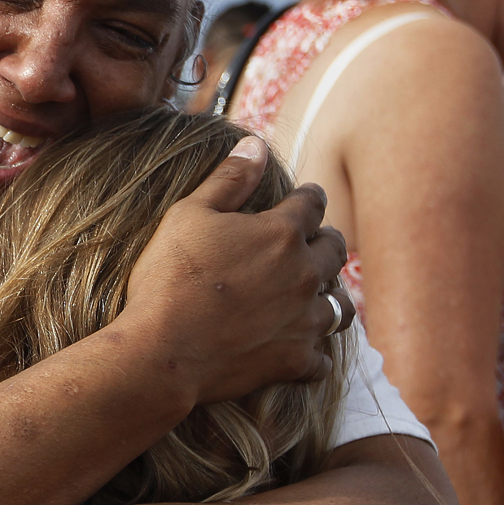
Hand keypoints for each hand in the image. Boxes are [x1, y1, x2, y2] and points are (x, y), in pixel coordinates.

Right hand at [123, 137, 353, 405]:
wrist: (163, 350)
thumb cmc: (170, 278)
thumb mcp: (189, 215)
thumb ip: (229, 180)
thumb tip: (257, 145)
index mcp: (281, 233)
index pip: (312, 203)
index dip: (307, 197)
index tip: (304, 197)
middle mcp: (304, 274)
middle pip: (335, 249)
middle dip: (324, 241)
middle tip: (310, 243)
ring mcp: (304, 320)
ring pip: (339, 304)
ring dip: (330, 296)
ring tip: (316, 295)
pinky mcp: (296, 360)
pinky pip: (323, 358)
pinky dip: (315, 351)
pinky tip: (302, 346)